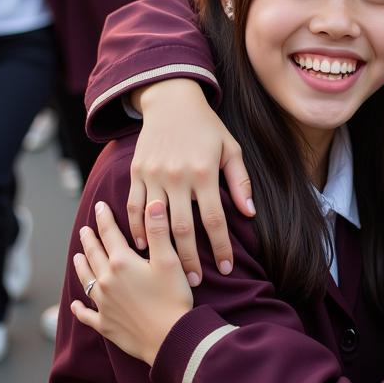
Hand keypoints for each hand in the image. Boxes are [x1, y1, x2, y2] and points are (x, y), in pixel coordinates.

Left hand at [71, 200, 193, 365]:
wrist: (169, 337)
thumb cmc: (172, 297)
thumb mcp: (169, 260)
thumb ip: (158, 230)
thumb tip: (153, 202)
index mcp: (122, 262)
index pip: (109, 234)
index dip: (104, 218)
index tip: (99, 206)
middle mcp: (107, 281)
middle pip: (94, 255)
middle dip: (89, 239)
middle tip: (84, 229)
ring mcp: (103, 304)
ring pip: (86, 279)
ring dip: (81, 266)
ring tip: (77, 256)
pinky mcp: (105, 324)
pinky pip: (86, 314)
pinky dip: (79, 308)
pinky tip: (75, 304)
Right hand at [130, 79, 253, 283]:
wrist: (172, 101)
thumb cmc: (207, 127)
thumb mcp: (230, 148)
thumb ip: (240, 181)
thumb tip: (249, 213)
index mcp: (204, 172)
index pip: (214, 219)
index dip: (220, 246)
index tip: (226, 267)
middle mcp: (178, 176)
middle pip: (183, 228)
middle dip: (190, 259)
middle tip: (196, 281)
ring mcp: (154, 175)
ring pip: (155, 222)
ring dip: (162, 250)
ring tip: (169, 271)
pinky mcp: (136, 172)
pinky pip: (134, 206)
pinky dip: (136, 229)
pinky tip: (142, 246)